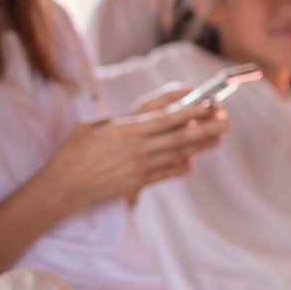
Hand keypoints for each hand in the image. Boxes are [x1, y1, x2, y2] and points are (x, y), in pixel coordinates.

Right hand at [49, 90, 225, 208]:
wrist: (65, 186)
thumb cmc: (73, 153)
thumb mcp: (90, 127)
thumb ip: (114, 120)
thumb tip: (130, 118)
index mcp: (126, 130)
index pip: (165, 118)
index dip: (189, 111)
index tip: (207, 104)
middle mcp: (137, 148)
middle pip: (179, 137)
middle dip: (205, 129)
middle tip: (225, 122)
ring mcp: (140, 167)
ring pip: (178, 155)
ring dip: (200, 147)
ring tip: (218, 139)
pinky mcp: (138, 183)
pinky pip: (166, 173)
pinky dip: (182, 167)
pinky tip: (192, 162)